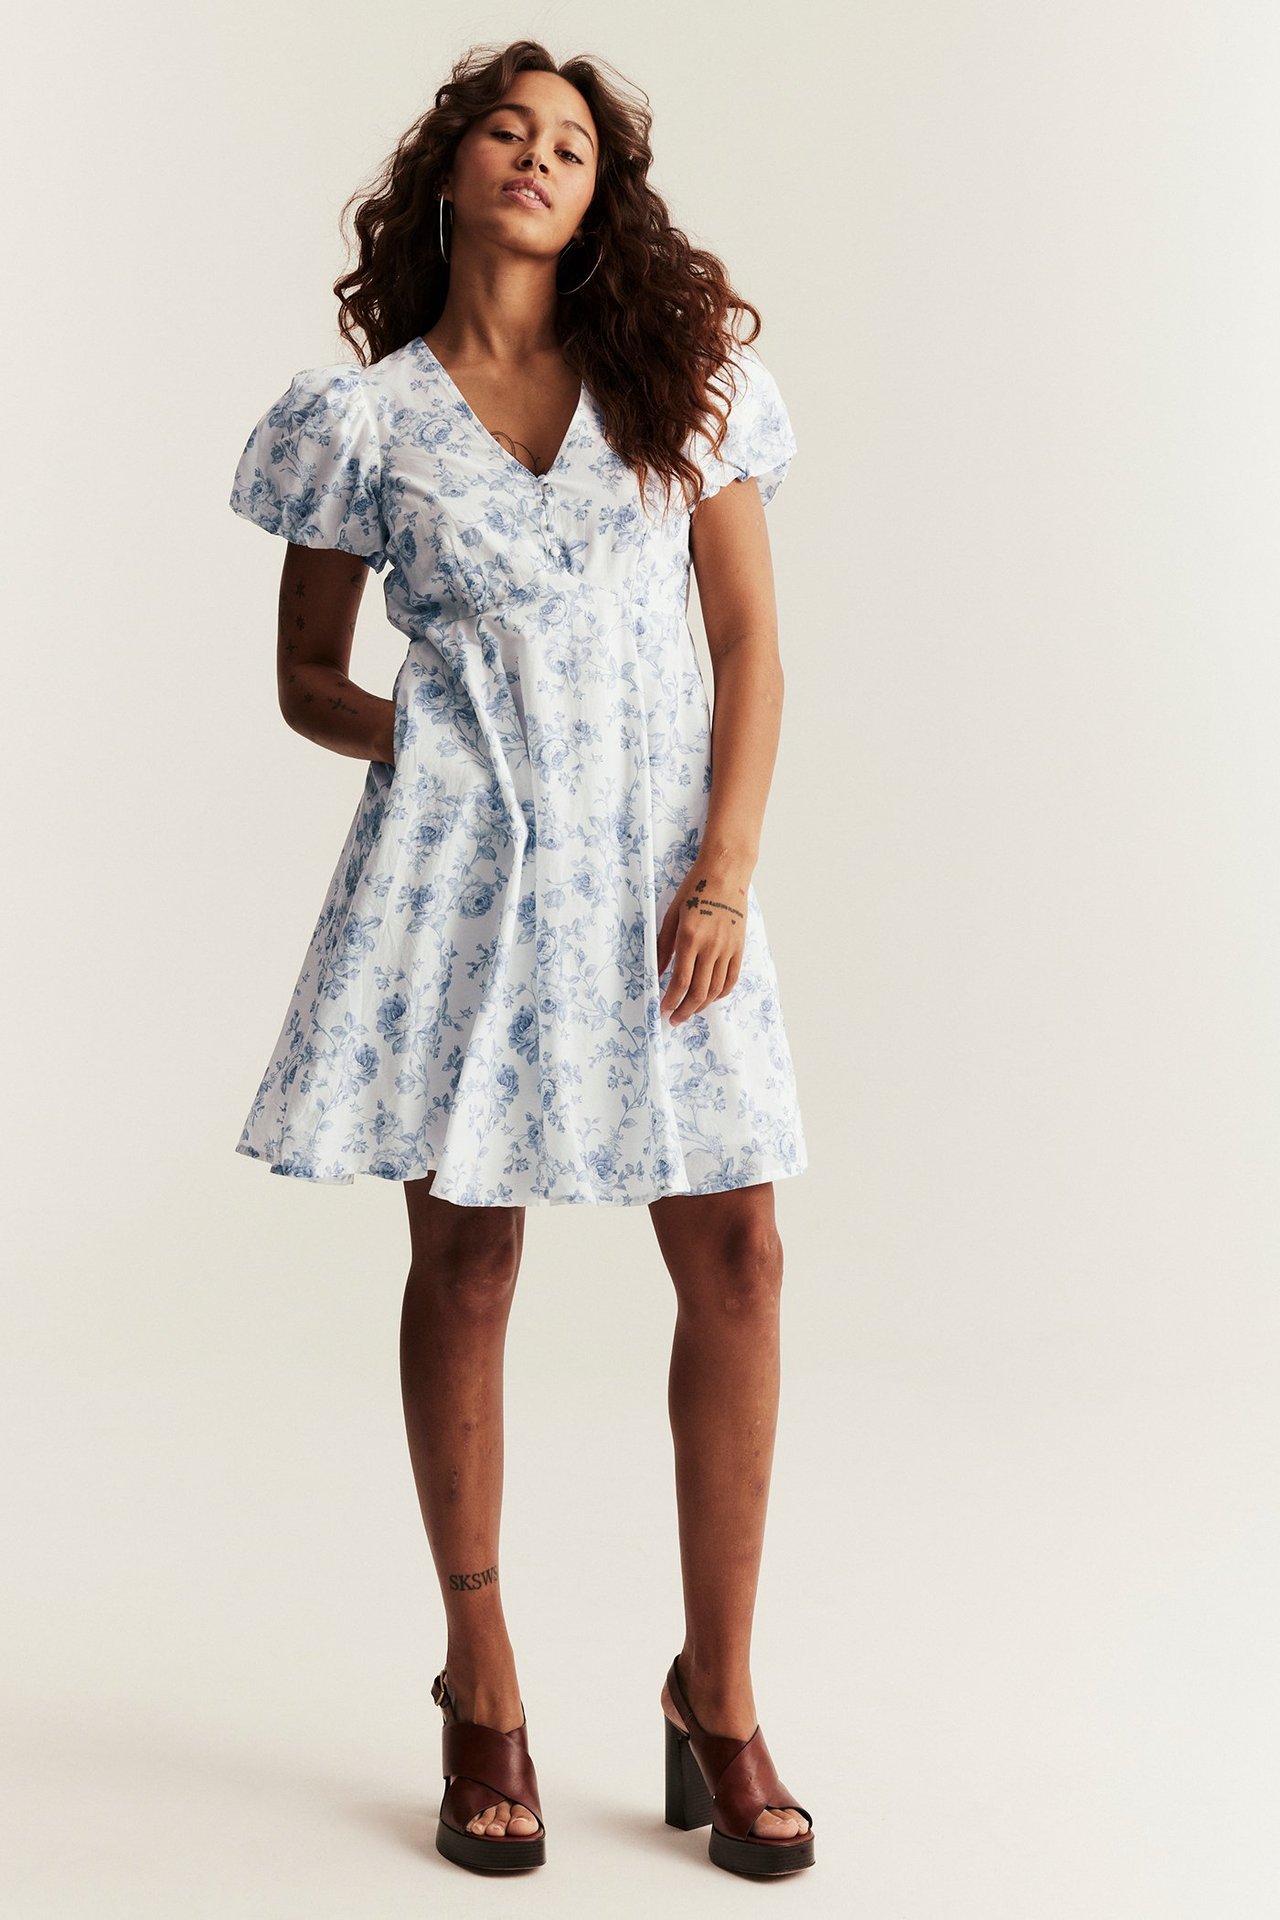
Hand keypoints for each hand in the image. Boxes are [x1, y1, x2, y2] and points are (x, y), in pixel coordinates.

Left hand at [656, 859, 750, 1024]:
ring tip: (690, 1010)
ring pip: (716, 989)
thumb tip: (656, 973)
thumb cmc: (694, 890)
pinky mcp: (739, 947)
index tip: (663, 1009)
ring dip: (702, 1005)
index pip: (681, 981)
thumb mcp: (671, 915)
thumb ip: (663, 946)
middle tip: (675, 1019)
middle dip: (685, 1010)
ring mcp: (728, 948)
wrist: (725, 874)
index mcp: (690, 938)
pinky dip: (721, 993)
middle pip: (699, 991)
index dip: (671, 1000)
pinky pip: (732, 978)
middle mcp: (711, 947)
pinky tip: (711, 998)